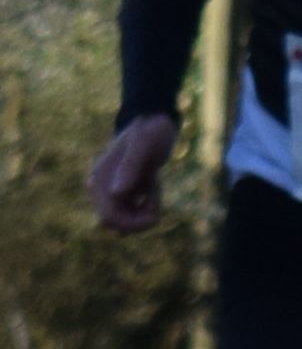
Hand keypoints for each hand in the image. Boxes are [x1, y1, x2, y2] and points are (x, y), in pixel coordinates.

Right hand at [88, 110, 177, 233]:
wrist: (154, 123)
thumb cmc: (149, 131)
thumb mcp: (143, 146)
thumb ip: (130, 167)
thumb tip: (115, 193)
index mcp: (99, 180)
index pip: (109, 219)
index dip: (133, 224)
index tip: (155, 214)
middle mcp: (99, 188)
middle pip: (116, 225)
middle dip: (141, 217)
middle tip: (155, 190)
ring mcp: (108, 191)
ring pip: (125, 222)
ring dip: (144, 210)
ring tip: (152, 182)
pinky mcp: (120, 193)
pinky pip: (131, 214)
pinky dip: (145, 206)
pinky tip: (151, 185)